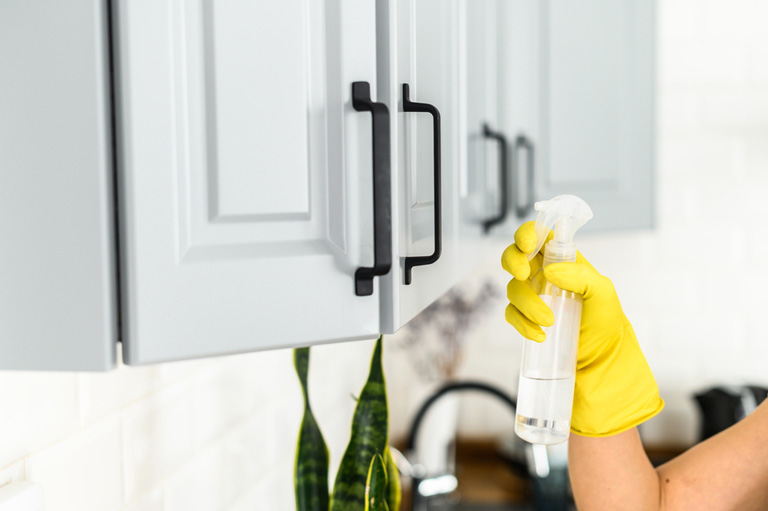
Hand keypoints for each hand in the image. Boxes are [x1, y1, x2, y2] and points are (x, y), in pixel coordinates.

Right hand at [502, 221, 663, 436]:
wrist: (601, 362)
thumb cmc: (606, 324)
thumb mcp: (604, 295)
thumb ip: (582, 277)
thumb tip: (551, 271)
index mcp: (564, 261)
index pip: (540, 235)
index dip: (528, 232)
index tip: (530, 243)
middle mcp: (544, 275)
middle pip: (515, 255)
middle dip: (513, 261)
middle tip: (524, 274)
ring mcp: (533, 297)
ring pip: (512, 288)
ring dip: (527, 303)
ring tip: (549, 321)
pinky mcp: (525, 320)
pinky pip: (511, 315)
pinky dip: (522, 324)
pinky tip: (540, 335)